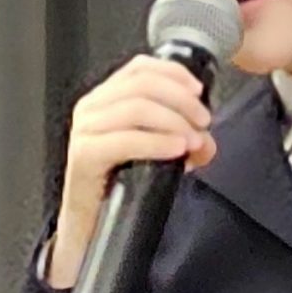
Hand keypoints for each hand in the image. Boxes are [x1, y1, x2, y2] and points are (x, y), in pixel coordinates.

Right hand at [48, 55, 216, 290]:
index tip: (198, 92)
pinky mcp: (84, 155)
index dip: (174, 74)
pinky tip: (177, 149)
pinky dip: (157, 142)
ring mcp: (85, 130)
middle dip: (180, 101)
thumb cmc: (119, 184)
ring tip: (192, 141)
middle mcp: (91, 107)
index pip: (140, 67)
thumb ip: (183, 138)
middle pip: (142, 85)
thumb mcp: (155, 151)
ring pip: (136, 108)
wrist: (92, 225)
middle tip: (202, 121)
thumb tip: (207, 140)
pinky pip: (126, 140)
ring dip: (173, 122)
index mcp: (106, 98)